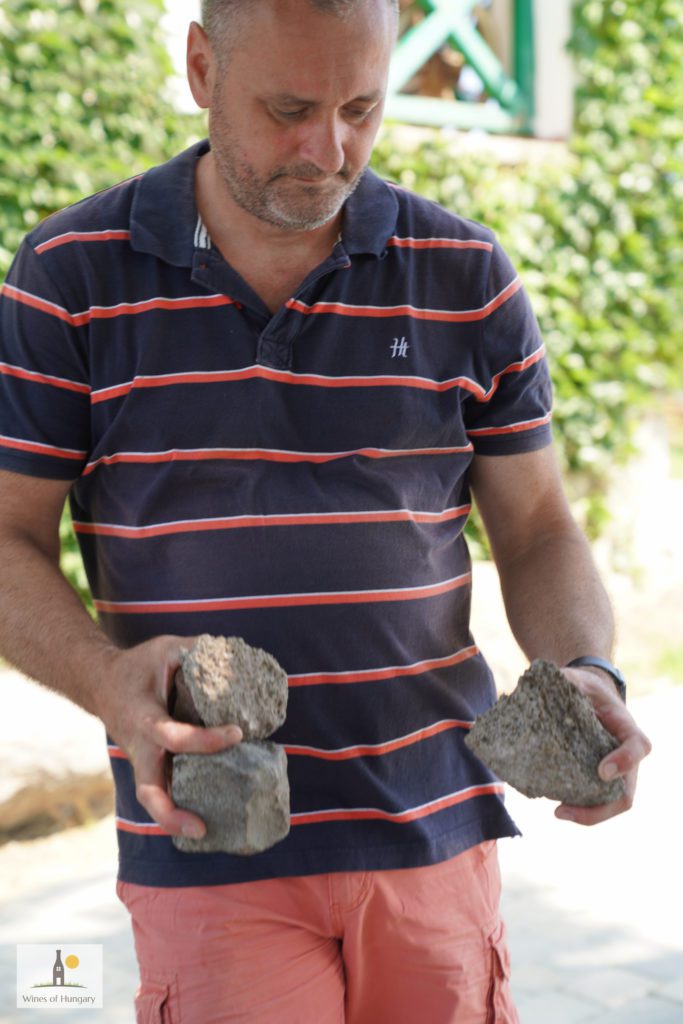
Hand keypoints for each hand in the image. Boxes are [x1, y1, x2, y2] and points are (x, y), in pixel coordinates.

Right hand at [95, 635, 241, 838]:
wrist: (101, 683)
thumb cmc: (138, 666)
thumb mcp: (165, 648)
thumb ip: (197, 650)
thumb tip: (237, 652)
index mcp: (145, 720)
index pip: (174, 737)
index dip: (205, 740)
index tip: (237, 732)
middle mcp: (141, 748)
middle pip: (148, 791)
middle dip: (170, 813)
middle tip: (202, 828)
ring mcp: (142, 761)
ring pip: (151, 799)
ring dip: (173, 820)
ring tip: (205, 833)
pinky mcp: (149, 766)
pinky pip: (161, 791)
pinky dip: (177, 807)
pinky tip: (205, 818)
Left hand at [554, 667, 651, 825]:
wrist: (585, 697)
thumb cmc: (582, 689)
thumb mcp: (575, 679)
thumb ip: (565, 682)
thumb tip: (543, 688)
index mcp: (626, 728)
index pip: (638, 746)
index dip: (624, 761)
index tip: (601, 771)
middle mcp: (624, 756)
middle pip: (625, 793)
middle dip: (599, 809)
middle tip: (563, 810)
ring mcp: (612, 772)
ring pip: (610, 804)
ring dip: (587, 814)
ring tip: (558, 812)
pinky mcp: (594, 780)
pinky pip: (592, 801)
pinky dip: (577, 808)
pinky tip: (553, 802)